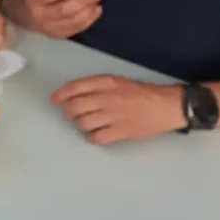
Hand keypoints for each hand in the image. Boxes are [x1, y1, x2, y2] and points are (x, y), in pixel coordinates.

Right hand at [24, 0, 102, 38]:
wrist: (17, 12)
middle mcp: (38, 16)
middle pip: (63, 10)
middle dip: (83, 2)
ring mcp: (46, 28)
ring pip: (70, 22)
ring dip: (87, 13)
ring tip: (98, 3)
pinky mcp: (54, 35)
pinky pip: (73, 30)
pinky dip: (86, 22)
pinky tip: (95, 12)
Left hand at [51, 76, 186, 144]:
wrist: (166, 105)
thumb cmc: (140, 92)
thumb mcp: (117, 81)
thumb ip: (95, 86)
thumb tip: (72, 94)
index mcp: (106, 83)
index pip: (75, 87)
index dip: (60, 94)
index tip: (54, 100)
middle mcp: (107, 98)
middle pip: (76, 107)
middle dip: (69, 112)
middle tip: (71, 115)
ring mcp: (114, 116)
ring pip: (84, 123)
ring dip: (81, 124)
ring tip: (89, 123)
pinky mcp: (121, 132)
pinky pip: (97, 137)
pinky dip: (93, 137)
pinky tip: (98, 134)